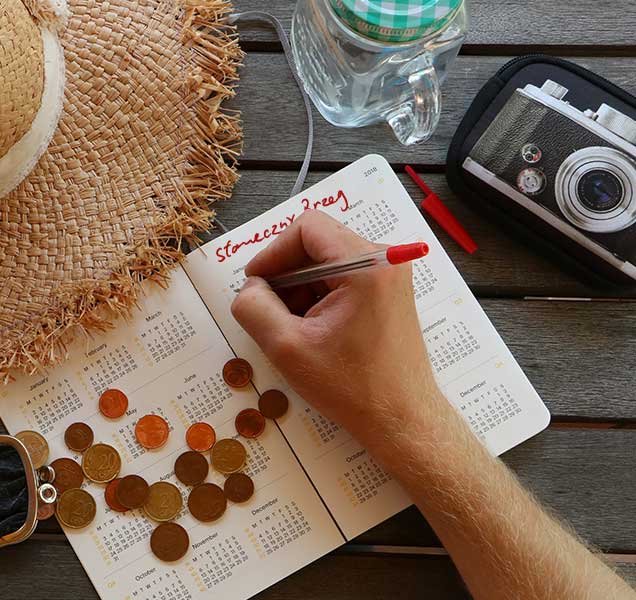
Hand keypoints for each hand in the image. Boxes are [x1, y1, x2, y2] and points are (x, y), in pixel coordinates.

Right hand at [230, 210, 446, 450]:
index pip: (307, 227)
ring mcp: (388, 277)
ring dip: (299, 288)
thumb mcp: (286, 348)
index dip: (273, 252)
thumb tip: (249, 288)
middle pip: (317, 243)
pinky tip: (310, 331)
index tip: (256, 284)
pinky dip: (317, 298)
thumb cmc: (352, 387)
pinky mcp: (386, 294)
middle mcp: (384, 261)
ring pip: (326, 262)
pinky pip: (341, 279)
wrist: (401, 420)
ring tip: (291, 328)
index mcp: (366, 265)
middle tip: (269, 311)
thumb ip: (254, 308)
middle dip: (285, 274)